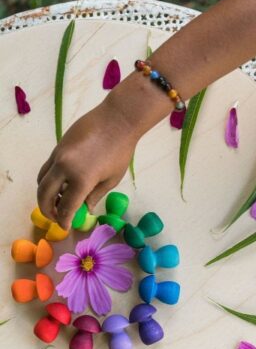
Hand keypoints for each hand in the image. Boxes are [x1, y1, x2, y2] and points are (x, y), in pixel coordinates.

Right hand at [37, 101, 135, 228]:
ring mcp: (58, 156)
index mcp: (81, 179)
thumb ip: (94, 195)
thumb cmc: (120, 151)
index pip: (65, 207)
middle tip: (55, 217)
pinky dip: (49, 180)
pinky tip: (61, 185)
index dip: (63, 220)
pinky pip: (47, 168)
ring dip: (45, 194)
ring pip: (41, 180)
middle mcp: (64, 168)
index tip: (65, 227)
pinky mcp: (57, 147)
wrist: (117, 121)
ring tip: (57, 202)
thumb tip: (84, 208)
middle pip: (44, 195)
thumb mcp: (112, 179)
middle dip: (47, 209)